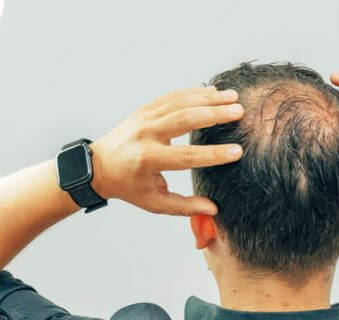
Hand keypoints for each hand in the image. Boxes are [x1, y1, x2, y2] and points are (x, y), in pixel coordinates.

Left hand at [90, 86, 243, 215]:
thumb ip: (185, 206)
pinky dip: (195, 92)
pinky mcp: (145, 109)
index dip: (214, 154)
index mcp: (148, 160)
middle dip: (214, 114)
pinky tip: (215, 92)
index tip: (238, 151)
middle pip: (185, 120)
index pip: (187, 156)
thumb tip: (214, 209)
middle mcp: (146, 135)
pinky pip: (173, 97)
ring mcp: (145, 118)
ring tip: (234, 97)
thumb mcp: (155, 203)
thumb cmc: (130, 187)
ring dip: (209, 98)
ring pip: (181, 103)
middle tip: (239, 111)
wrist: (99, 166)